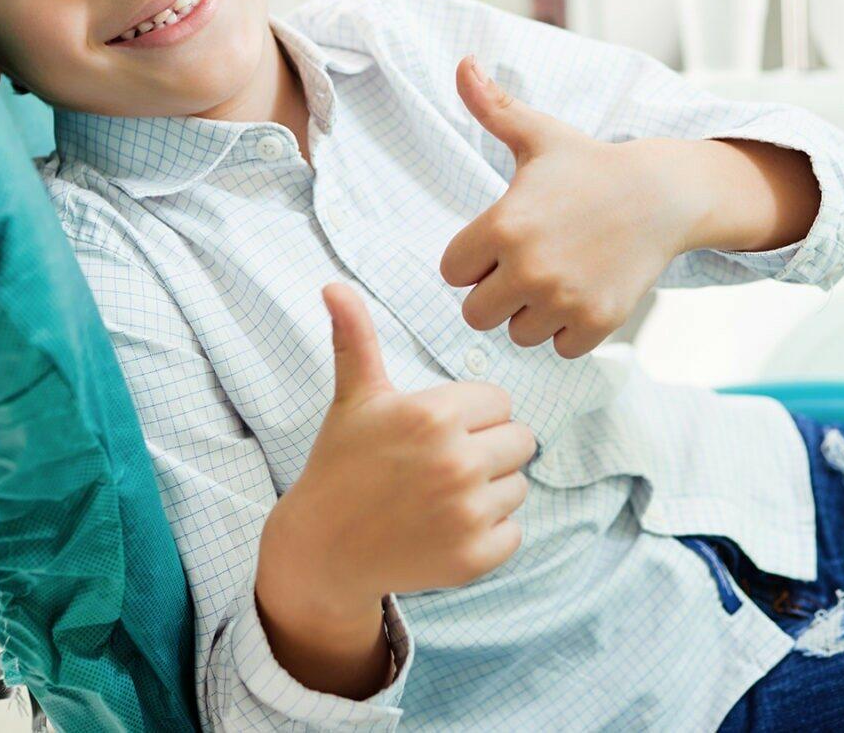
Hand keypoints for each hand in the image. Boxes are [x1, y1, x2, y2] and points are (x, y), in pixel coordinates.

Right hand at [258, 283, 534, 620]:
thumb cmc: (342, 464)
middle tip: (442, 464)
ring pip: (519, 486)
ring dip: (489, 491)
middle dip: (488, 449)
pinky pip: (514, 532)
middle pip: (520, 441)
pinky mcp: (474, 558)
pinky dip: (489, 533)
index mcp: (434, 415)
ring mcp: (467, 513)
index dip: (471, 415)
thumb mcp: (354, 399)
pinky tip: (447, 528)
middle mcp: (456, 461)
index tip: (435, 432)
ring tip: (441, 497)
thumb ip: (356, 339)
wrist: (323, 549)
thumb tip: (333, 285)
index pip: (500, 401)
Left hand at [438, 57, 698, 358]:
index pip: (451, 272)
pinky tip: (584, 293)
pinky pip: (560, 349)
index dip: (473, 259)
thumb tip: (463, 61)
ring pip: (518, 334)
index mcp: (502, 225)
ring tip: (560, 276)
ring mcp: (565, 298)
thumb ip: (492, 107)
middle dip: (497, 293)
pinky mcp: (597, 321)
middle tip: (530, 264)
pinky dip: (570, 331)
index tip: (502, 240)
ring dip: (533, 314)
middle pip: (476, 313)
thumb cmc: (590, 165)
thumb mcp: (539, 135)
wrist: (662, 193)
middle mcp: (529, 266)